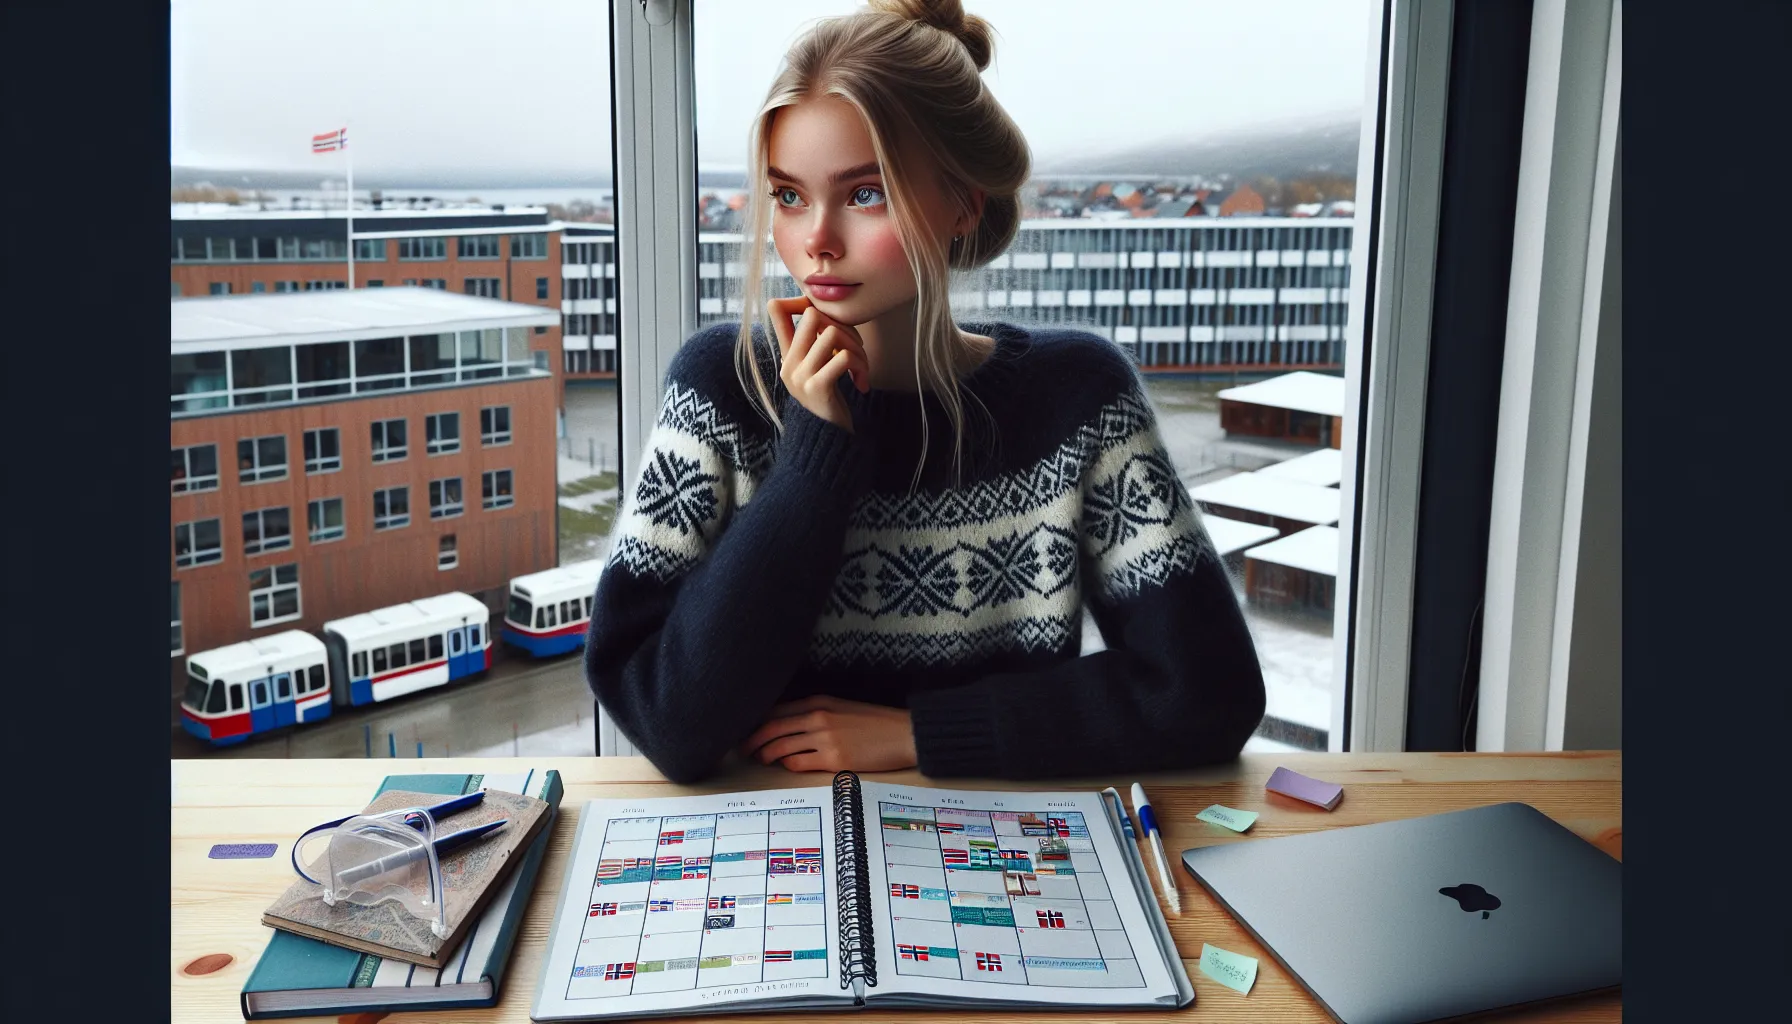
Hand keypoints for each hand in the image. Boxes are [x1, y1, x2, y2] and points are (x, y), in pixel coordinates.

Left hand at [738, 695, 917, 772]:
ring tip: (762, 759)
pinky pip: (798, 763)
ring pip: (781, 746)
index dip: (757, 721)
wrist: (904, 734)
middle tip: (744, 748)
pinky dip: (788, 764)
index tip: (747, 729)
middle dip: (753, 740)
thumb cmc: (875, 723)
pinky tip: (787, 765)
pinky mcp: (834, 760)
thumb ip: (816, 713)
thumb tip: (789, 725)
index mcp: (819, 701)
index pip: (776, 710)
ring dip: (766, 754)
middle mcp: (818, 717)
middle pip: (772, 728)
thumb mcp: (842, 708)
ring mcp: (825, 738)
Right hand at [767, 296, 870, 433]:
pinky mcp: (817, 387)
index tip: (825, 318)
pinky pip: (842, 357)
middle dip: (843, 327)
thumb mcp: (818, 368)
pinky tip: (860, 383)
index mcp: (787, 355)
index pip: (776, 309)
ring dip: (856, 349)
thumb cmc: (829, 399)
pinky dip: (859, 366)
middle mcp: (789, 363)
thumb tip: (820, 310)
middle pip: (812, 315)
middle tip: (854, 349)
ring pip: (832, 334)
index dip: (800, 300)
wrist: (828, 440)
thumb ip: (815, 343)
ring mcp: (800, 375)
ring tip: (861, 368)